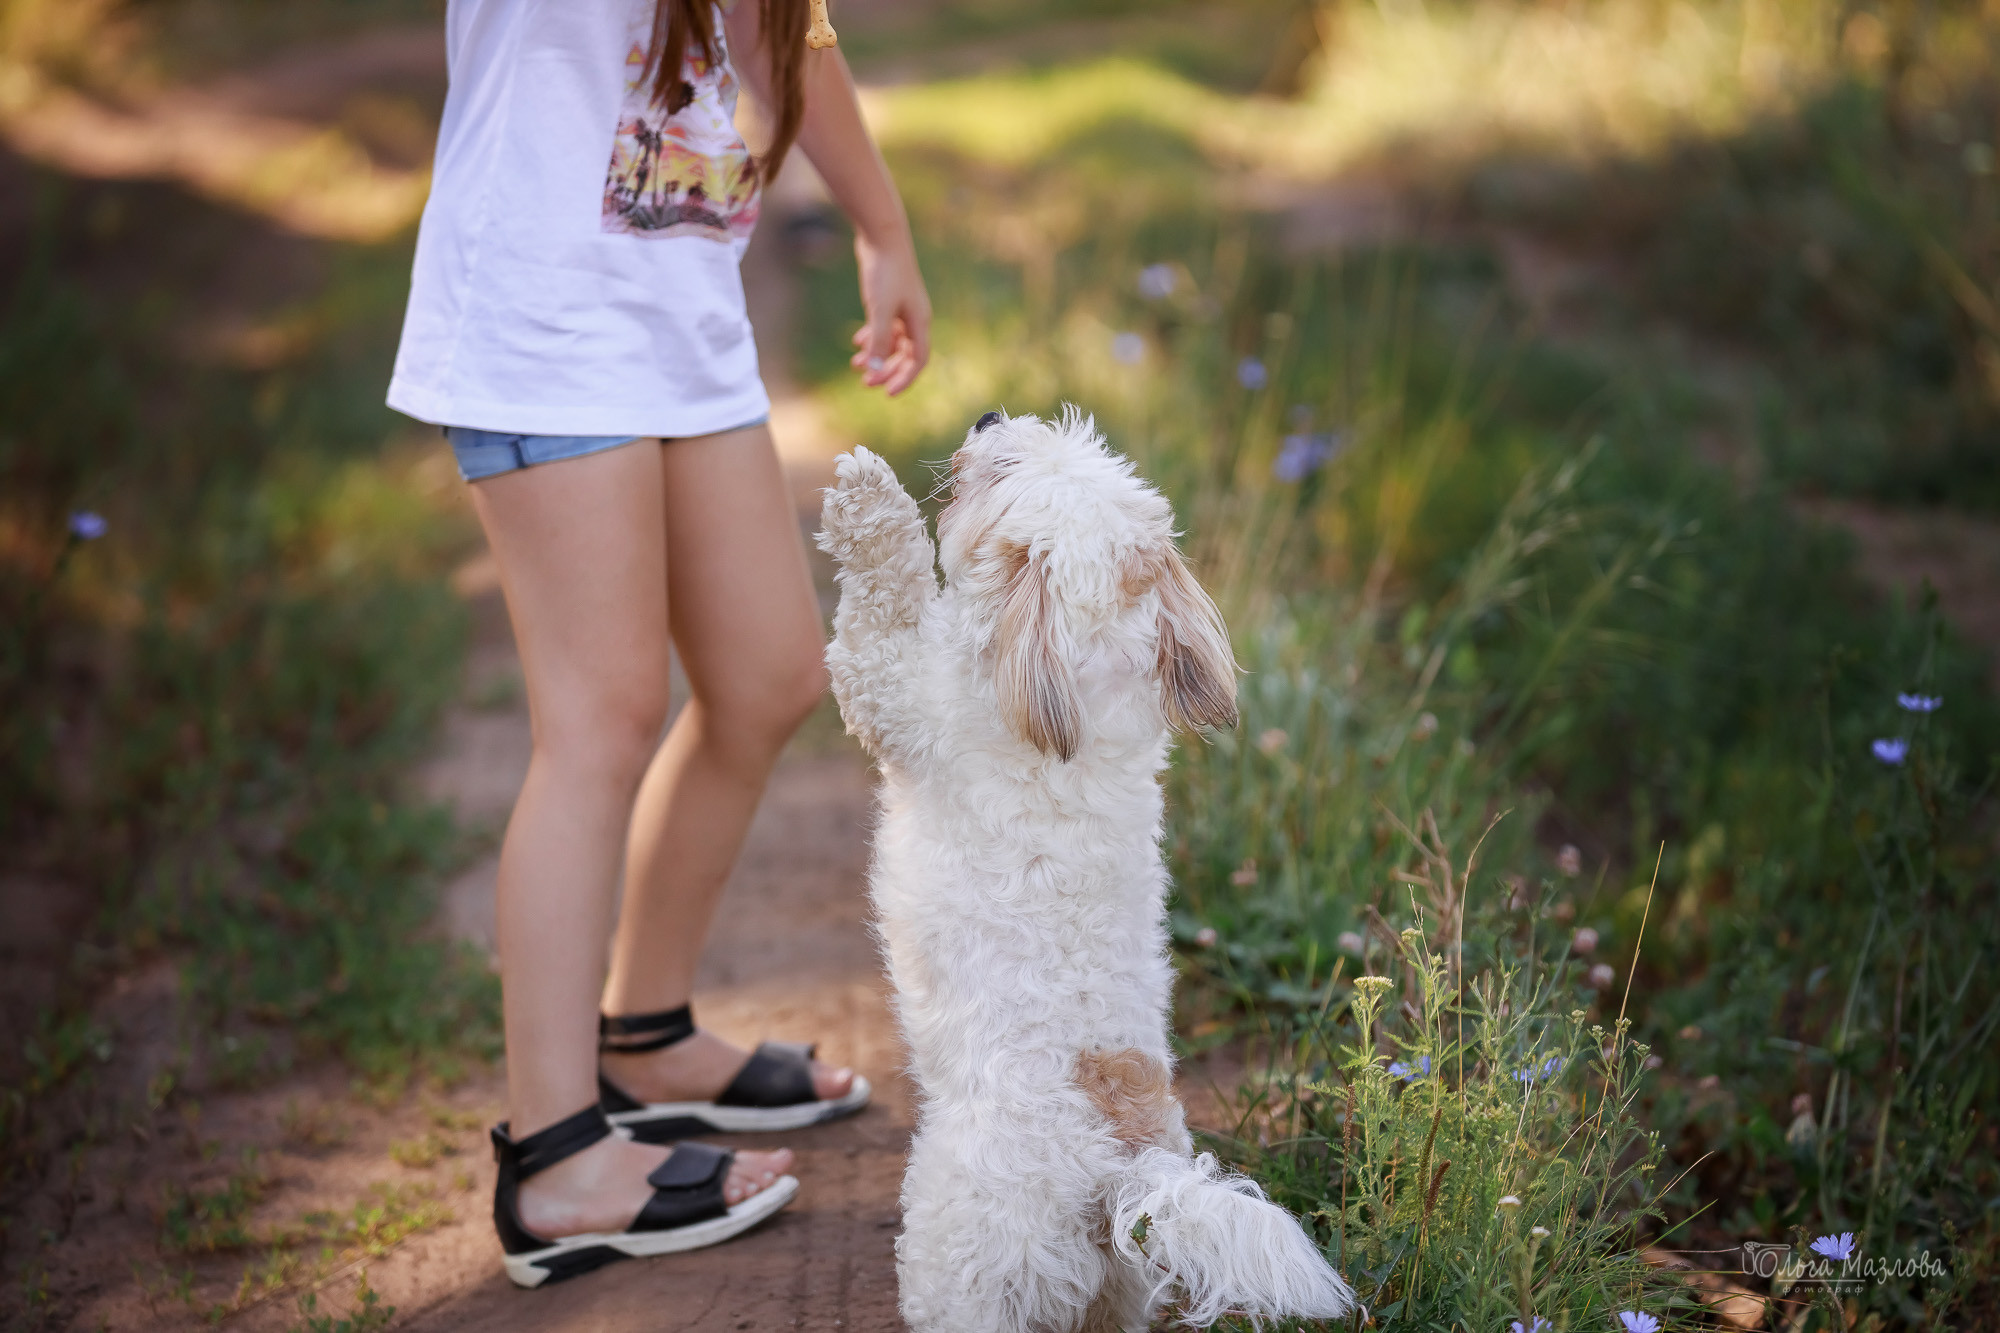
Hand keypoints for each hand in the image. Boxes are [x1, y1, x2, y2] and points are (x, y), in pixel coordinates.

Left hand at [849, 231, 930, 396]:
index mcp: (920, 322)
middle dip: (887, 370)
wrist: (882, 236)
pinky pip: (883, 327)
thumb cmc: (885, 273)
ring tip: (855, 365)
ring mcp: (902, 308)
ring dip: (876, 355)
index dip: (905, 378)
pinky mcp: (889, 298)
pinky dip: (872, 337)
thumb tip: (876, 371)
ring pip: (892, 341)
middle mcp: (914, 318)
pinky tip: (856, 341)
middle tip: (866, 383)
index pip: (919, 360)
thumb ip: (880, 342)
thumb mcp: (881, 311)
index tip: (887, 393)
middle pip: (905, 354)